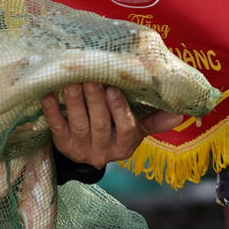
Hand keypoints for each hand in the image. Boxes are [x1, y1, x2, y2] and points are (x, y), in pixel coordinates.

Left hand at [40, 82, 182, 166]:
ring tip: (71, 80)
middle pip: (99, 123)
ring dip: (74, 101)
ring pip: (78, 123)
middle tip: (90, 75)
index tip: (114, 87)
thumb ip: (155, 119)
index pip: (126, 128)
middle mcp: (103, 150)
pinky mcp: (62, 145)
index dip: (119, 108)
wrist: (87, 153)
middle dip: (95, 98)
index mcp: (125, 145)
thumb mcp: (137, 128)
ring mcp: (81, 149)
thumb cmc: (116, 130)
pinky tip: (48, 94)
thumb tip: (180, 113)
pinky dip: (52, 110)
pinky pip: (56, 127)